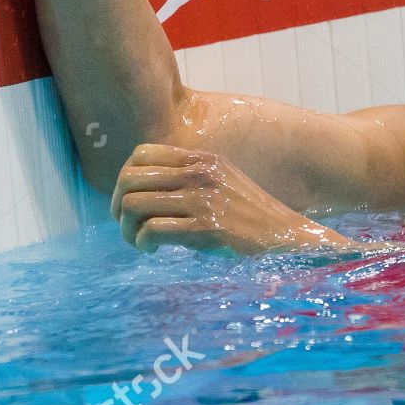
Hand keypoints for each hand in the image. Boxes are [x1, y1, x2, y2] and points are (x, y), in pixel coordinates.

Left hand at [112, 144, 352, 254]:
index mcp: (200, 159)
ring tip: (138, 241)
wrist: (286, 234)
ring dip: (127, 229)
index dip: (125, 179)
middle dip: (118, 206)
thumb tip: (146, 190)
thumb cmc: (249, 215)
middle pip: (129, 179)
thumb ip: (189, 177)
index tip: (129, 202)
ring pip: (134, 205)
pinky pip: (152, 230)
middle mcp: (198, 173)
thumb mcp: (220, 181)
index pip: (140, 154)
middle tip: (126, 225)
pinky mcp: (205, 227)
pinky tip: (151, 250)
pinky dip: (142, 242)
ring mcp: (201, 199)